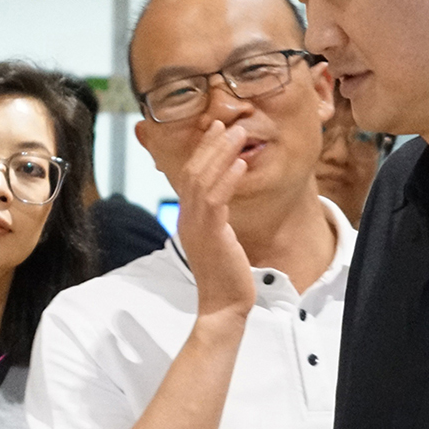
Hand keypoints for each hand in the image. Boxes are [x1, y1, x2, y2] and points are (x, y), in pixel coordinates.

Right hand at [171, 119, 259, 324]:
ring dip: (221, 154)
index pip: (190, 176)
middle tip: (227, 123)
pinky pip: (216, 200)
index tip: (216, 130)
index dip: (203, 150)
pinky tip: (241, 164)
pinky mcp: (211, 234)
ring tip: (238, 134)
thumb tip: (224, 201)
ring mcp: (196, 226)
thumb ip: (217, 220)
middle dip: (211, 145)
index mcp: (188, 219)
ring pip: (203, 180)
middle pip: (193, 172)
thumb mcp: (219, 241)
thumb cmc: (225, 276)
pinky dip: (228, 179)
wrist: (223, 305)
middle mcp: (187, 219)